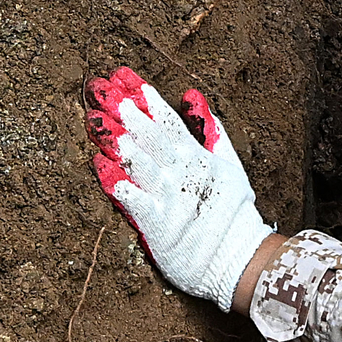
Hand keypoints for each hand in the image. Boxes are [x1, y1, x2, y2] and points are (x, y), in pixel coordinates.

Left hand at [87, 68, 277, 306]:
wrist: (238, 257)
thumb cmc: (233, 212)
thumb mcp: (230, 166)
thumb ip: (212, 132)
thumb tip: (194, 98)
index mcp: (196, 159)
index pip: (171, 124)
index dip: (152, 104)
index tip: (134, 84)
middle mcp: (181, 175)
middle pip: (153, 139)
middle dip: (131, 116)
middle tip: (109, 95)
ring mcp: (170, 200)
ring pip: (144, 167)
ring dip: (126, 148)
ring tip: (106, 128)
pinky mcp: (159, 227)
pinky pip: (138, 204)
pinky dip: (123, 187)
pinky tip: (103, 171)